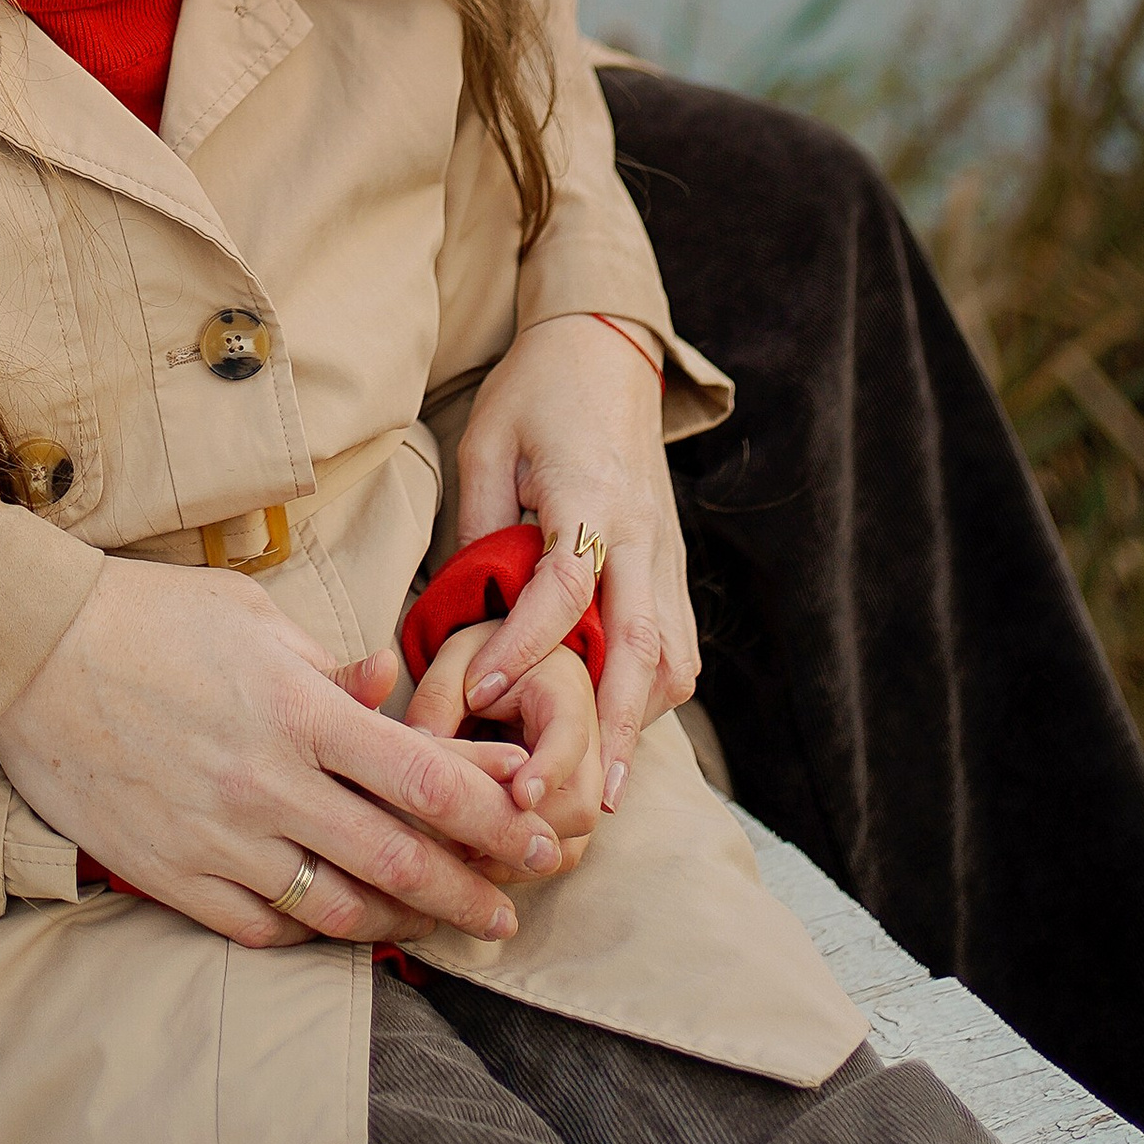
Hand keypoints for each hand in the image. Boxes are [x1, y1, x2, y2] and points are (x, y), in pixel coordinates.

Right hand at [0, 555, 562, 951]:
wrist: (30, 654)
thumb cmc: (147, 615)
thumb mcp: (253, 616)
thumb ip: (327, 668)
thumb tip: (386, 689)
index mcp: (298, 710)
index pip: (424, 781)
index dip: (494, 818)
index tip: (535, 837)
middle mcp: (268, 784)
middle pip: (397, 862)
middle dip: (469, 895)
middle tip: (511, 915)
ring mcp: (219, 839)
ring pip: (336, 911)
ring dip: (401, 926)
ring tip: (437, 930)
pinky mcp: (171, 875)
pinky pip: (261, 928)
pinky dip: (310, 934)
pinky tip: (337, 927)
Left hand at [405, 627, 602, 876]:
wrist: (515, 667)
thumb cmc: (487, 657)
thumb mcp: (458, 657)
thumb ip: (441, 694)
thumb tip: (420, 745)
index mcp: (564, 693)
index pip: (570, 737)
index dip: (549, 770)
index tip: (520, 796)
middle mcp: (587, 747)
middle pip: (581, 805)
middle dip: (524, 828)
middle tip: (463, 830)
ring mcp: (581, 787)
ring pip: (570, 844)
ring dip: (515, 857)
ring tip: (458, 850)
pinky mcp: (565, 816)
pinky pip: (552, 857)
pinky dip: (512, 865)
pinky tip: (466, 858)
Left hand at [452, 311, 699, 810]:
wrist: (607, 347)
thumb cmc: (538, 390)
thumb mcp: (486, 441)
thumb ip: (481, 526)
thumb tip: (465, 609)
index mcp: (590, 495)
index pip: (566, 588)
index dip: (524, 646)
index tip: (480, 692)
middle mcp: (641, 532)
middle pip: (645, 645)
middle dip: (619, 727)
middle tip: (589, 796)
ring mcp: (666, 550)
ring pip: (676, 655)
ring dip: (642, 717)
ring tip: (599, 774)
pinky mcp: (672, 560)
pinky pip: (678, 641)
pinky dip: (654, 690)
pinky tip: (617, 721)